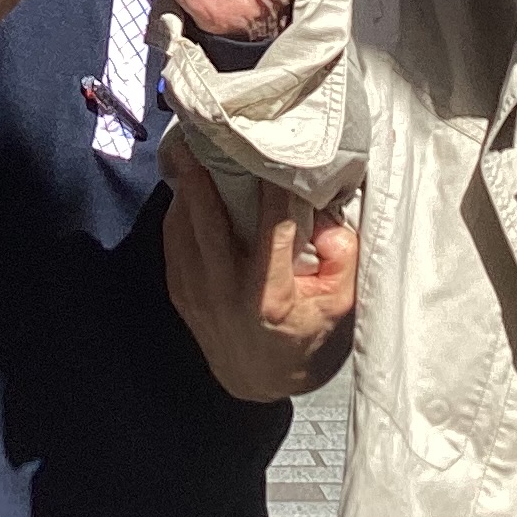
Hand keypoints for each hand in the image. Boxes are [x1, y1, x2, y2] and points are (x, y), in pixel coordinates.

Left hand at [159, 129, 356, 401]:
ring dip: (187, 187)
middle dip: (202, 174)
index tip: (274, 151)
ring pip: (183, 226)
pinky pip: (173, 241)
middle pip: (207, 219)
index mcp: (269, 296)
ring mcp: (197, 293)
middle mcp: (226, 292)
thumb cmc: (303, 338)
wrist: (256, 382)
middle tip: (202, 135)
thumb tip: (328, 217)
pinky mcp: (181, 293)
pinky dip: (180, 211)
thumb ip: (342, 260)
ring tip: (193, 149)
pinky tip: (189, 188)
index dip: (274, 185)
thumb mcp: (339, 306)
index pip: (272, 227)